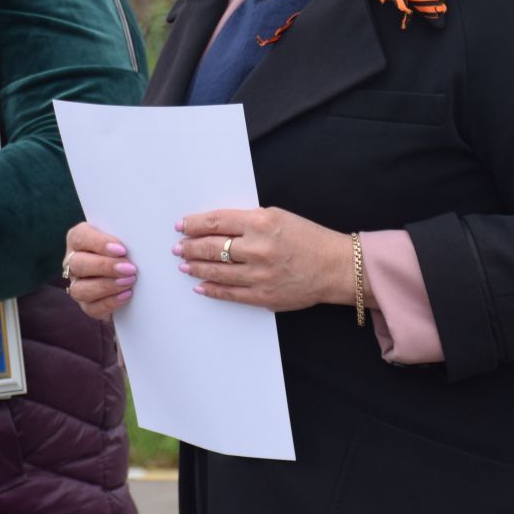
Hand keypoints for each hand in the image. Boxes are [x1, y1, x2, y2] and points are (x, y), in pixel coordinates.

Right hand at [62, 222, 137, 320]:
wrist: (130, 271)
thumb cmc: (127, 248)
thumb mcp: (126, 237)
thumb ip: (128, 234)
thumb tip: (145, 232)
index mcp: (79, 239)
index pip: (80, 237)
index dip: (99, 243)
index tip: (122, 249)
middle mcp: (73, 262)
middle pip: (78, 264)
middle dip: (105, 267)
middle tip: (130, 268)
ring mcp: (77, 284)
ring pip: (80, 288)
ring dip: (106, 286)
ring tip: (129, 282)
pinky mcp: (86, 304)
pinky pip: (91, 307)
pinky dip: (109, 302)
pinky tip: (126, 295)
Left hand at [174, 208, 359, 312]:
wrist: (335, 267)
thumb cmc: (309, 238)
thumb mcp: (279, 217)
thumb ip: (249, 221)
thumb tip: (218, 227)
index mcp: (261, 223)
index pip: (216, 222)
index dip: (194, 224)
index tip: (181, 225)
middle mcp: (257, 248)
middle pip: (211, 247)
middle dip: (190, 247)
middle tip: (178, 247)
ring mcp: (258, 275)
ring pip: (216, 271)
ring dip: (196, 267)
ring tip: (184, 264)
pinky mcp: (262, 296)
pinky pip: (229, 294)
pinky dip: (211, 289)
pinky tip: (200, 285)